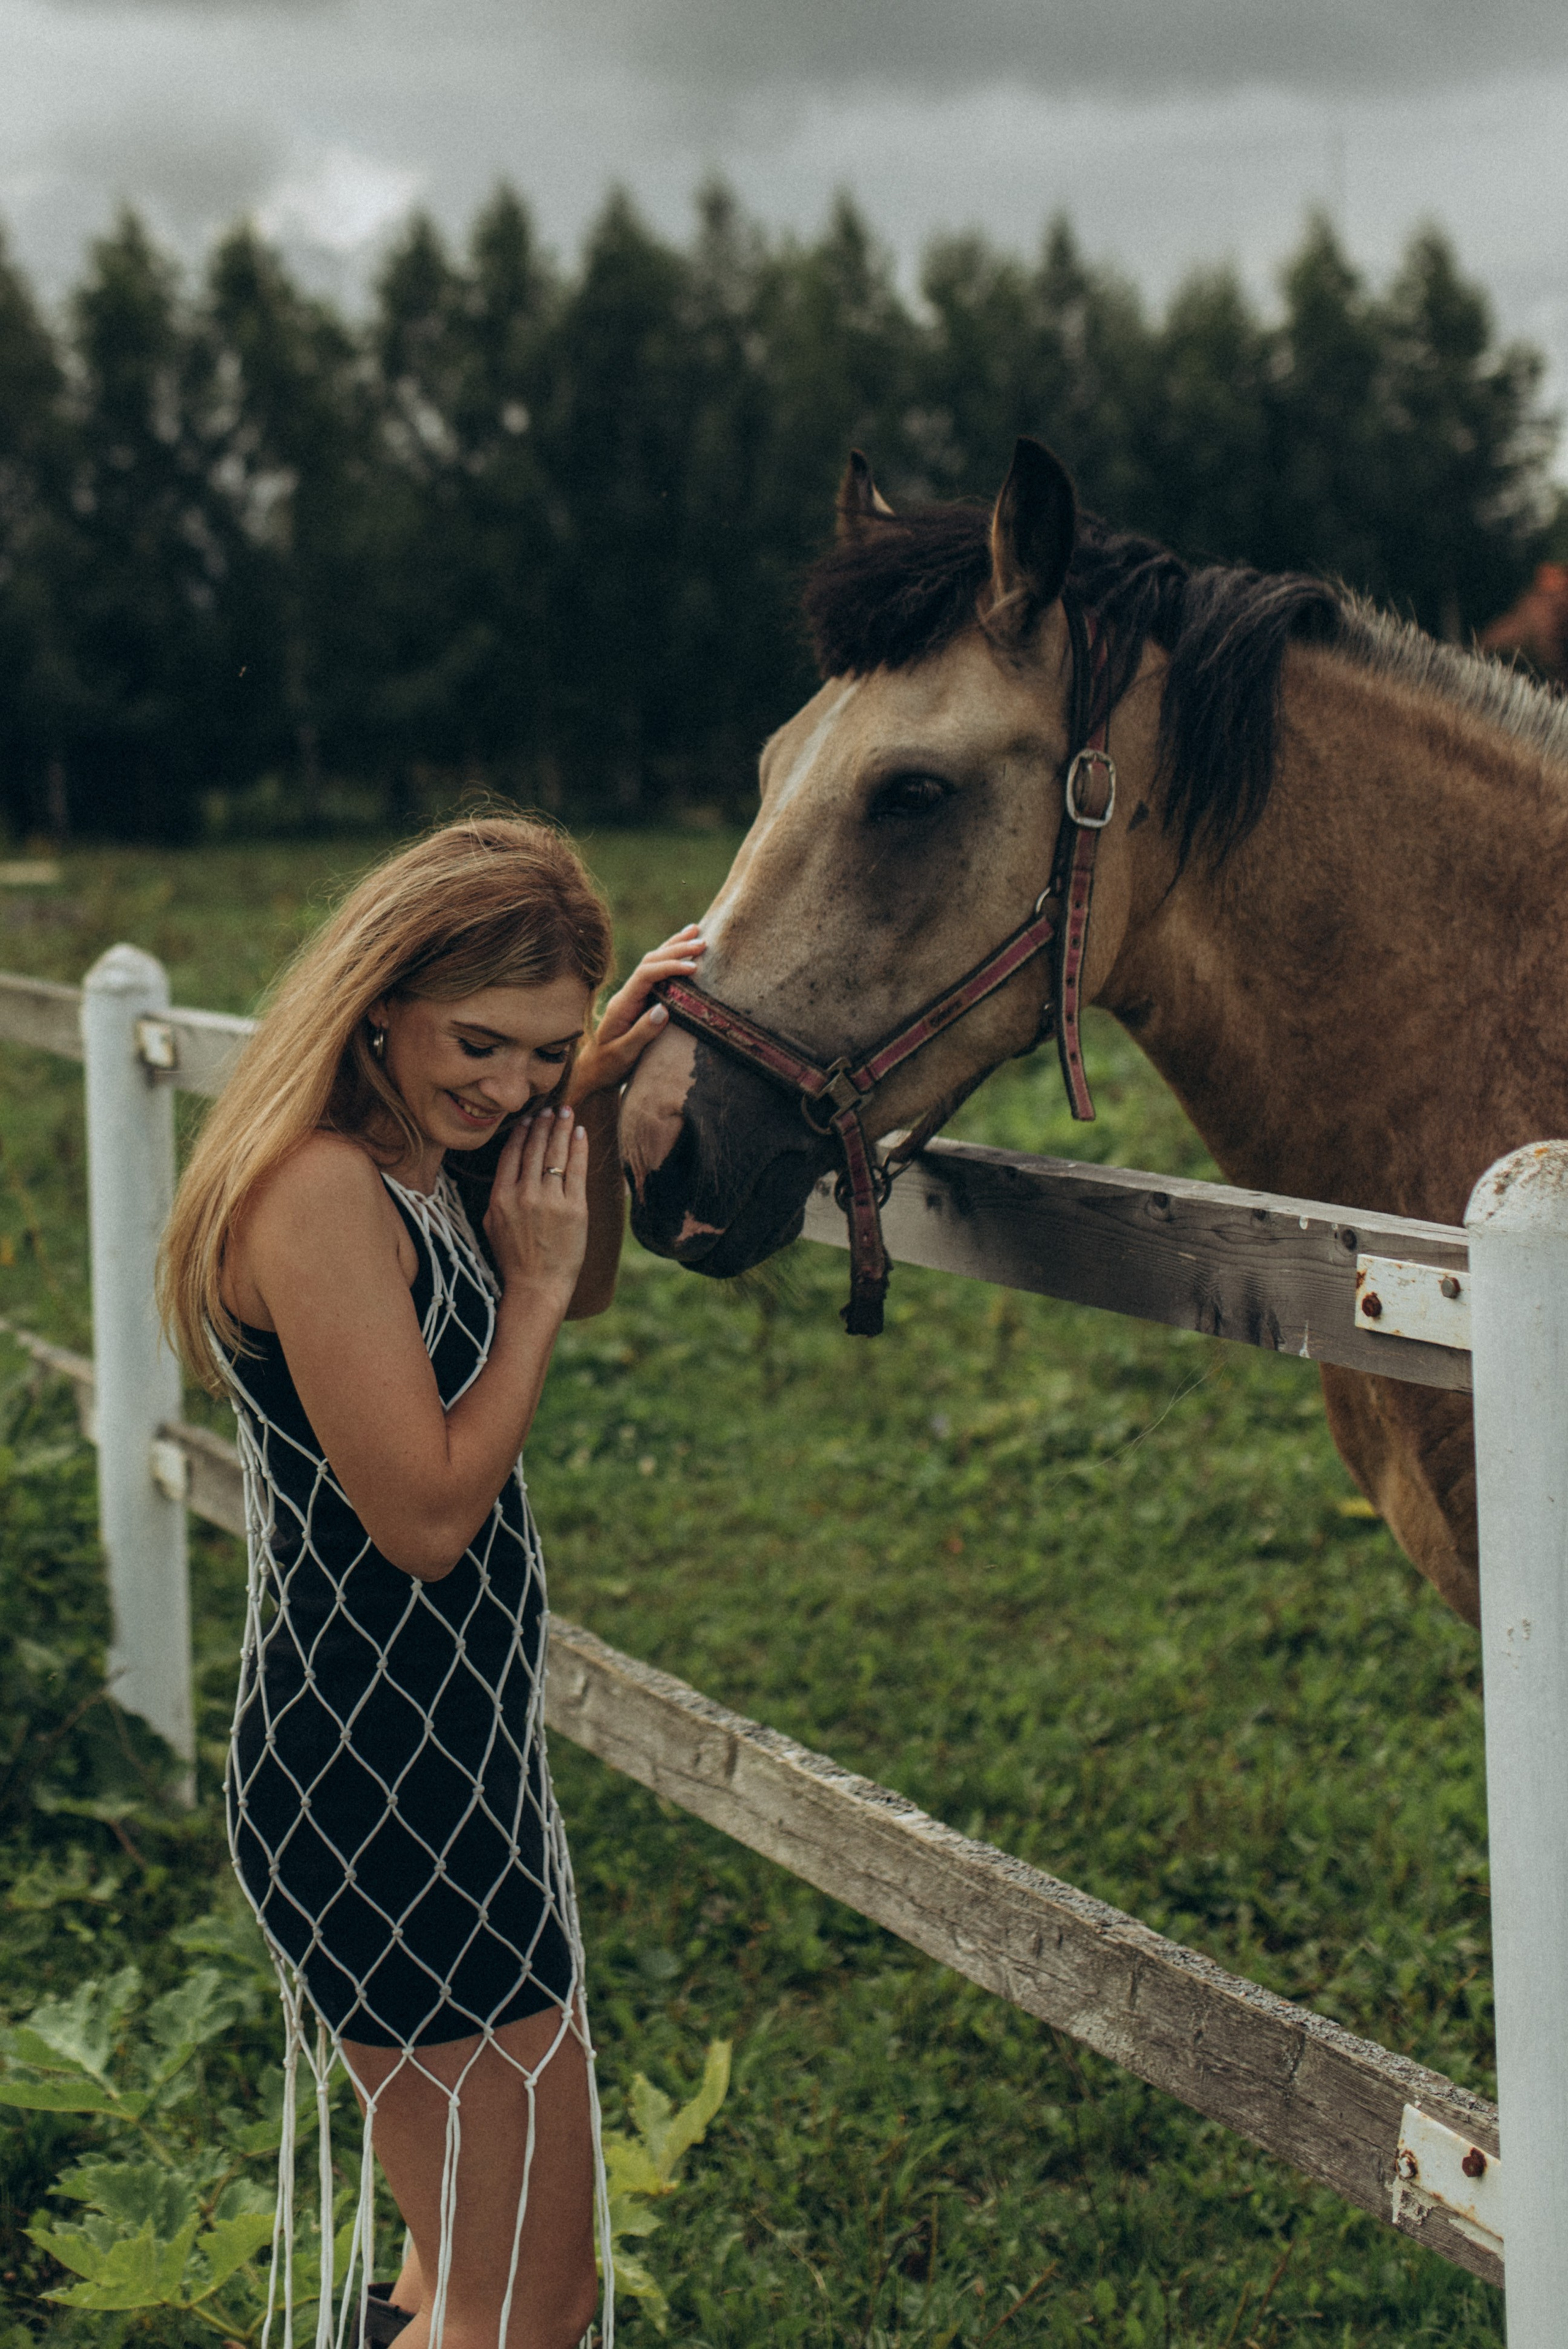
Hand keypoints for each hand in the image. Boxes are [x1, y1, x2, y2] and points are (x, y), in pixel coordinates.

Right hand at [483, 1105, 588, 1300]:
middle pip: (534, 1148)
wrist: (536, 1286)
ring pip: (555, 1154)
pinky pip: (577, 1169)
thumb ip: (498, 1196)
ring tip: (565, 1112)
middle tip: (550, 1108)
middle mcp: (524, 1194)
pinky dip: (578, 1147)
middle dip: (543, 1124)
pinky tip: (579, 1132)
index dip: (521, 1133)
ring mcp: (550, 1200)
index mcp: (500, 1197)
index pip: (511, 1154)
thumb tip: (507, 1170)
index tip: (528, 1119)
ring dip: (560, 1129)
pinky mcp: (574, 1208)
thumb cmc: (513, 1259)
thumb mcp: (492, 1225)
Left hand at [568, 924, 706, 1101]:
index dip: (669, 968)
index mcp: (622, 1004)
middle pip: (650, 962)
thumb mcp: (623, 1054)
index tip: (693, 968)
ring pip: (653, 963)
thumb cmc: (607, 1066)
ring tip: (696, 932)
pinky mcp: (640, 1001)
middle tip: (702, 943)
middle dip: (675, 949)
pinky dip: (670, 959)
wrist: (593, 1072)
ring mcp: (633, 995)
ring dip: (673, 946)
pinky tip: (682, 952)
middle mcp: (627, 994)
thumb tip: (663, 1009)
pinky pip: (656, 974)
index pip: (646, 975)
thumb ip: (641, 1033)